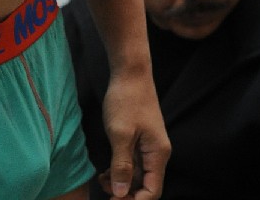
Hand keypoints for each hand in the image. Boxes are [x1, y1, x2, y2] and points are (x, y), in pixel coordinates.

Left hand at [98, 70, 170, 198]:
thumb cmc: (126, 100)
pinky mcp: (139, 138)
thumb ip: (122, 166)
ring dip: (121, 182)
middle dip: (126, 193)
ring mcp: (148, 145)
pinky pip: (132, 162)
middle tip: (104, 192)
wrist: (130, 72)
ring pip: (137, 175)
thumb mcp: (120, 134)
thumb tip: (121, 194)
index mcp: (157, 154)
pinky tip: (105, 171)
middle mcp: (156, 153)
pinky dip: (120, 169)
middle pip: (145, 185)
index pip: (152, 191)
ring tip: (102, 181)